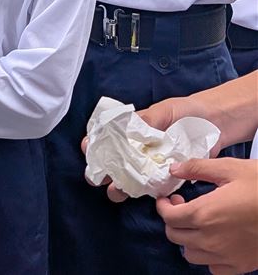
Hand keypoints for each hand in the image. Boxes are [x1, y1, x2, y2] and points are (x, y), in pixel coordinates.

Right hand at [80, 93, 223, 202]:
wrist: (213, 123)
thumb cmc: (185, 112)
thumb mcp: (164, 111)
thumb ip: (148, 122)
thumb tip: (131, 132)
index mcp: (132, 130)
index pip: (106, 138)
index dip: (94, 145)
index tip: (88, 149)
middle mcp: (138, 150)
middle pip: (113, 164)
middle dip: (102, 171)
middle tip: (98, 176)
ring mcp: (151, 166)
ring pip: (129, 181)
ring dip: (120, 187)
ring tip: (117, 189)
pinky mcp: (166, 179)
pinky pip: (151, 189)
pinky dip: (145, 192)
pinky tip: (141, 191)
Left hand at [156, 158, 257, 273]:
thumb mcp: (229, 169)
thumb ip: (197, 168)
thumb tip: (174, 169)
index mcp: (205, 214)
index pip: (169, 217)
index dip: (163, 206)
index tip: (169, 197)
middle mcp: (211, 239)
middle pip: (175, 236)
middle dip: (172, 220)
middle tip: (182, 205)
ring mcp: (225, 256)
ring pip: (191, 254)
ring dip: (187, 239)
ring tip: (198, 222)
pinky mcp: (239, 267)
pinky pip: (212, 268)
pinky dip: (207, 256)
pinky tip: (214, 240)